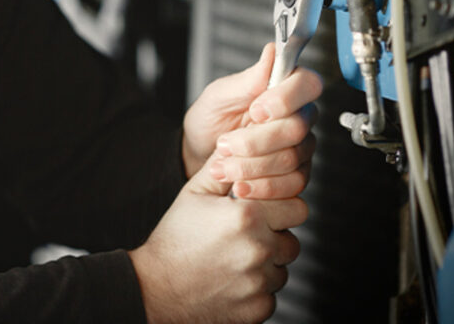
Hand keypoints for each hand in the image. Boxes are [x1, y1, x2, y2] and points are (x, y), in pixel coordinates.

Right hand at [129, 156, 307, 323]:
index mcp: (246, 216)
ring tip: (234, 257)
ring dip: (267, 264)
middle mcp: (258, 249)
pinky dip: (256, 288)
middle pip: (293, 240)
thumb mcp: (194, 194)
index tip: (261, 211)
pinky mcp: (259, 308)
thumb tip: (235, 145)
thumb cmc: (174, 239)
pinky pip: (271, 295)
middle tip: (249, 236)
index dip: (279, 207)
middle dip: (276, 236)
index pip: (295, 206)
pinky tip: (231, 279)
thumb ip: (221, 167)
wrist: (157, 288)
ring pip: (282, 269)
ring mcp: (260, 282)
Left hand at [182, 43, 322, 197]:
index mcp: (284, 88)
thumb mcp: (220, 95)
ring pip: (292, 159)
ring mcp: (300, 146)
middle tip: (225, 144)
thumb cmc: (211, 119)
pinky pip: (292, 184)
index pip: (308, 84)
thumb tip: (272, 52)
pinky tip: (240, 186)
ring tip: (224, 166)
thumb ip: (248, 79)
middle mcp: (299, 115)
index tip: (256, 110)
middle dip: (255, 141)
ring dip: (252, 166)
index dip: (286, 99)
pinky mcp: (296, 174)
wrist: (200, 153)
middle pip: (297, 127)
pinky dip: (261, 187)